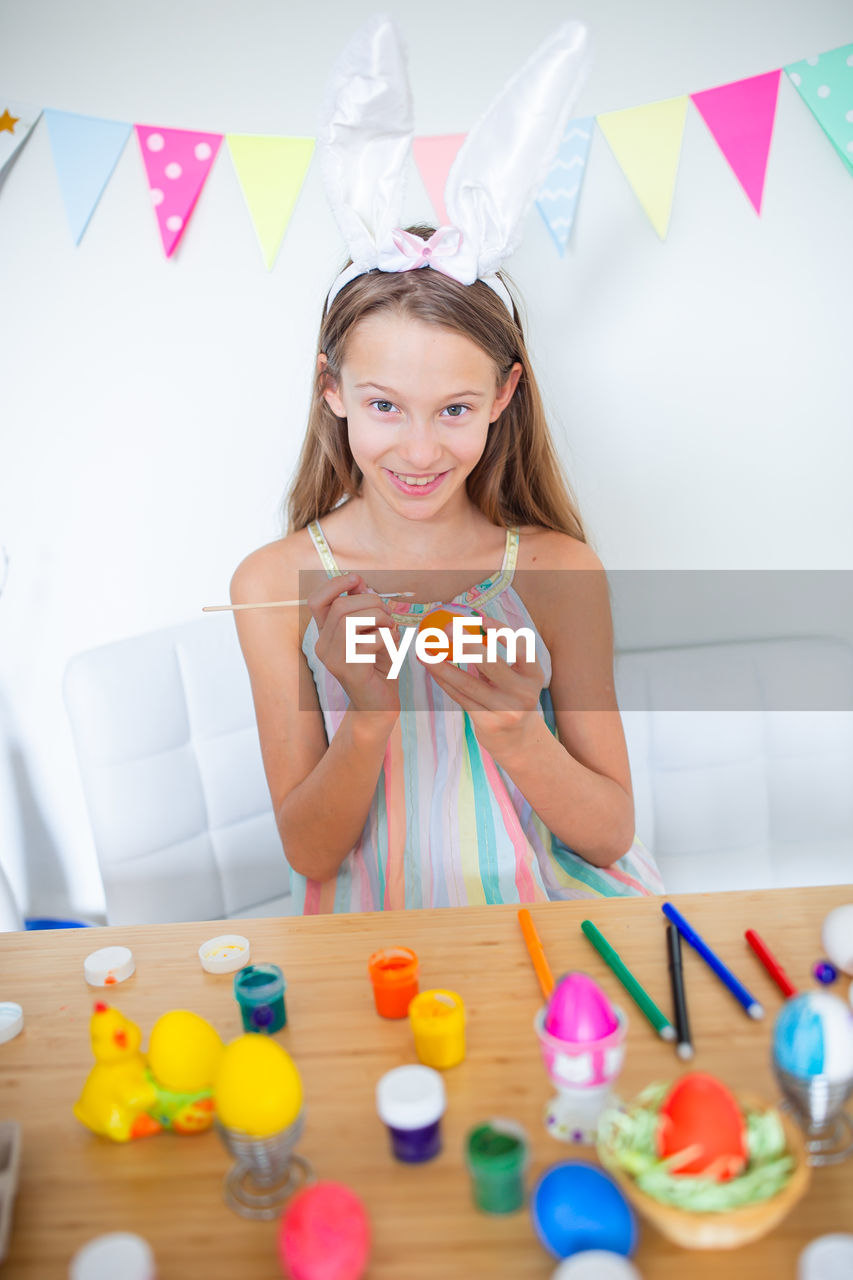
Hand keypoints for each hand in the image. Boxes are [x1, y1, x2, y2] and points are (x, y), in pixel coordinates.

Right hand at [309, 573, 400, 715]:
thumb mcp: (371, 631)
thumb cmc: (377, 665)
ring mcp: (334, 659)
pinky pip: (371, 640)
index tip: (357, 579)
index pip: (316, 601)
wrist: (379, 704)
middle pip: (340, 607)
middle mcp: (323, 646)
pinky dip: (389, 637)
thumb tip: (359, 582)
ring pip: (352, 620)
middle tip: (387, 615)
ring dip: (380, 618)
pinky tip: (393, 645)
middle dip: (370, 602)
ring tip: (391, 628)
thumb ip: (363, 608)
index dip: (334, 584)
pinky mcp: (350, 670)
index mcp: (325, 634)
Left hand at [416, 614, 545, 758]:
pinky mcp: (488, 723)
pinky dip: (444, 681)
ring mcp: (506, 710)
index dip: (502, 632)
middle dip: (467, 644)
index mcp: (534, 675)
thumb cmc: (512, 697)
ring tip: (425, 651)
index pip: (521, 648)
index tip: (482, 619)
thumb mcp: (517, 678)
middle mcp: (523, 693)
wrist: (519, 740)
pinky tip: (432, 669)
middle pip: (492, 663)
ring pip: (468, 683)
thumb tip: (465, 624)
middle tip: (447, 629)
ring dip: (442, 665)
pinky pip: (460, 698)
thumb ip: (498, 656)